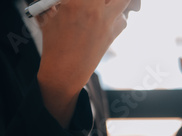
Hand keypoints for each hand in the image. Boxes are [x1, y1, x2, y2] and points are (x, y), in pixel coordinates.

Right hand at [37, 0, 130, 126]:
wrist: (65, 71)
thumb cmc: (54, 45)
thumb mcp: (48, 19)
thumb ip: (55, 4)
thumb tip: (59, 1)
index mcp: (75, 2)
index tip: (83, 1)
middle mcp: (94, 9)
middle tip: (99, 2)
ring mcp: (106, 22)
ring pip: (123, 1)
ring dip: (115, 3)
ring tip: (104, 8)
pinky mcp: (113, 35)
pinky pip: (123, 20)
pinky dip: (117, 18)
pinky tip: (106, 21)